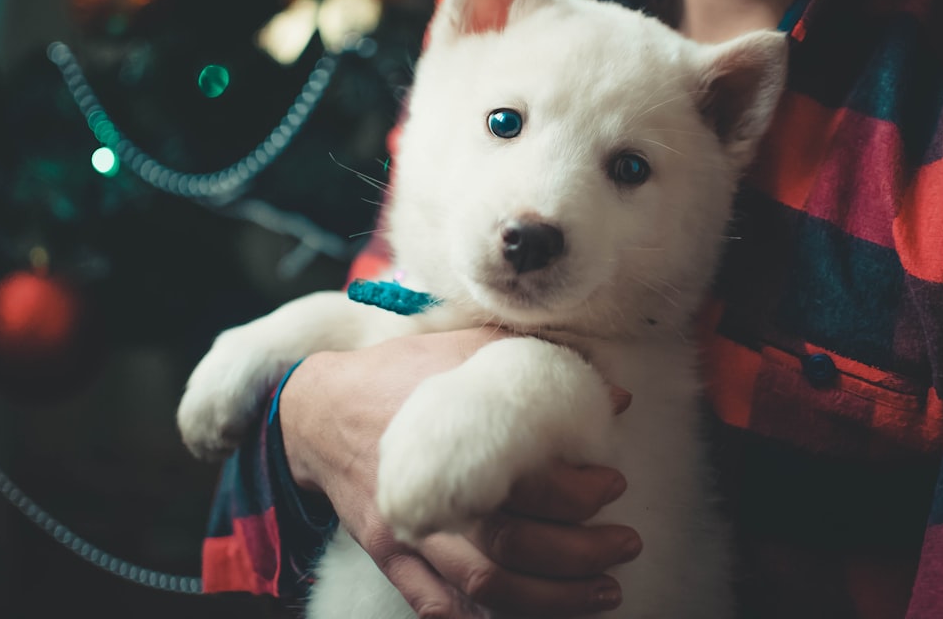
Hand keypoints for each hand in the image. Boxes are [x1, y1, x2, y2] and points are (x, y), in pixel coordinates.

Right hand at [280, 331, 638, 616]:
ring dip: (550, 599)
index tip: (613, 485)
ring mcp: (410, 532)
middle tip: (624, 545)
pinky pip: (434, 603)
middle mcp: (435, 494)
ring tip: (601, 592)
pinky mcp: (390, 553)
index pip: (535, 485)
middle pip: (516, 545)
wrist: (317, 409)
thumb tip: (617, 393)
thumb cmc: (400, 373)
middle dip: (581, 555)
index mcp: (458, 439)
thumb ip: (539, 366)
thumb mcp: (469, 349)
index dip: (584, 494)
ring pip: (484, 586)